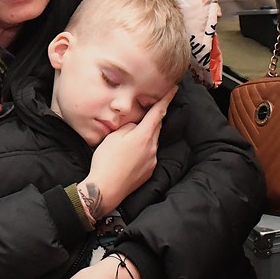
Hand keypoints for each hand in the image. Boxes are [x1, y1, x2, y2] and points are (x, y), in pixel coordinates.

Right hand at [79, 87, 177, 218]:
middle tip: (147, 112)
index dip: (166, 99)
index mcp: (143, 136)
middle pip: (156, 127)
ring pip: (152, 141)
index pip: (158, 112)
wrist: (106, 189)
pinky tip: (129, 155)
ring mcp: (152, 160)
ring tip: (127, 141)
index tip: (174, 89)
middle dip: (154, 118)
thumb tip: (136, 126)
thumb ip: (129, 126)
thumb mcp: (113, 136)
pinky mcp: (149, 171)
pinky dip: (143, 150)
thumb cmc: (106, 161)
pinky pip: (149, 154)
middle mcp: (152, 147)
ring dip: (145, 136)